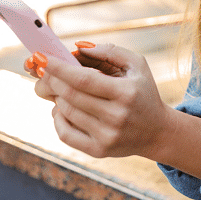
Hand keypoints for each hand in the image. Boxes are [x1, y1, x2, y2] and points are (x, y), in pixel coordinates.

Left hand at [34, 43, 169, 158]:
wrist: (157, 132)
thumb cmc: (143, 92)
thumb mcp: (137, 65)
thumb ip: (110, 51)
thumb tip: (78, 48)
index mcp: (126, 92)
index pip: (83, 79)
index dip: (59, 68)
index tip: (42, 58)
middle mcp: (116, 116)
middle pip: (71, 95)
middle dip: (51, 79)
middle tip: (42, 70)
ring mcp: (107, 135)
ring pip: (66, 112)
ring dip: (56, 96)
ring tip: (59, 87)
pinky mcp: (99, 150)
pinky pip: (65, 134)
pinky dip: (57, 118)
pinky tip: (61, 108)